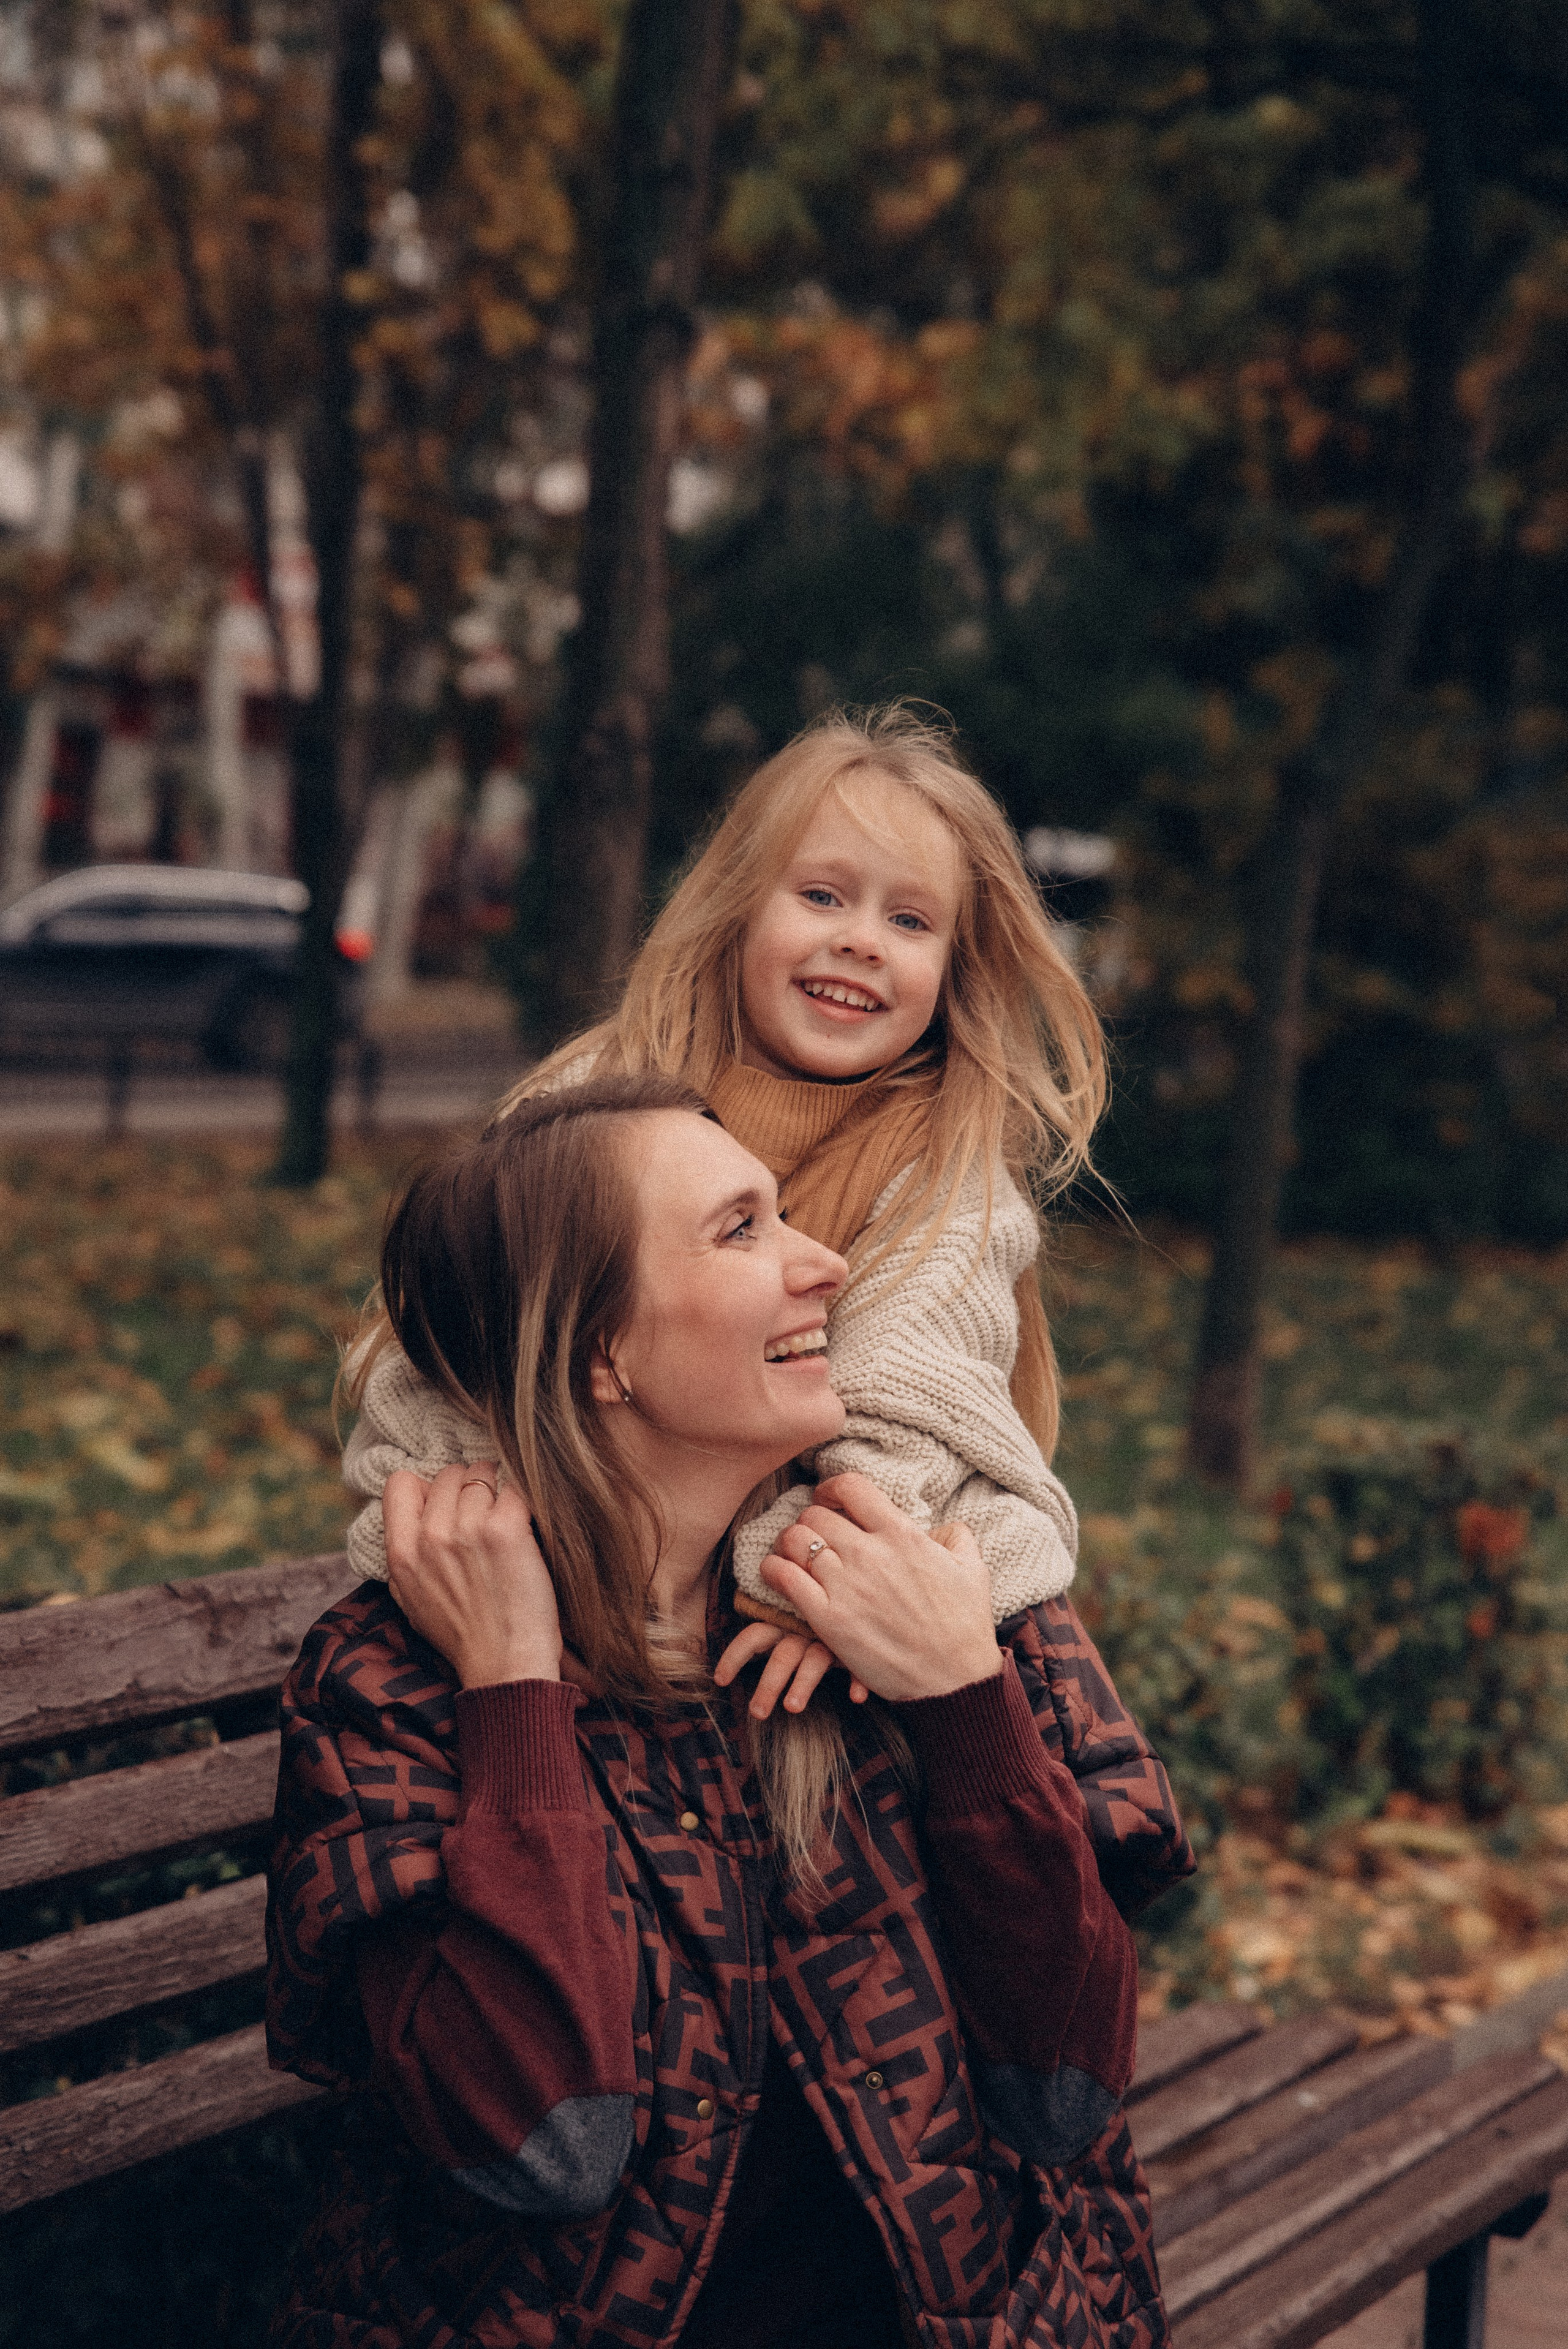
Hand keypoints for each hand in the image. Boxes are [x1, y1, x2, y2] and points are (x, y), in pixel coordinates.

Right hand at [382, 1463, 562, 1688]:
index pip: (400, 1483)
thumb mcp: (410, 1600)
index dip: (425, 1488)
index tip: (444, 1504)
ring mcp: (468, 1529)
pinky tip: (525, 1526)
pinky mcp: (506, 1529)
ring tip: (505, 1520)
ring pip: (482, 1474)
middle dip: (467, 1488)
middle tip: (484, 1515)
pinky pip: (514, 1489)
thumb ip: (404, 1554)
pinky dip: (522, 1502)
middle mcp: (430, 1536)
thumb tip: (412, 1510)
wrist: (504, 1665)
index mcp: (401, 1553)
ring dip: (496, 1491)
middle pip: (448, 1474)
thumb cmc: (462, 1637)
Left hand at [713, 1621, 870, 1719]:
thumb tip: (727, 1662)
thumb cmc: (809, 1616)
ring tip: (792, 1708)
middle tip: (756, 1714)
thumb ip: (765, 1633)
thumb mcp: (785, 1617)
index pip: (752, 1636)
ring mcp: (829, 1639)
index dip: (734, 1657)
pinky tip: (857, 1698)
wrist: (854, 1586)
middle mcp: (802, 1629)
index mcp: (780, 1621)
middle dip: (768, 1685)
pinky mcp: (855, 1648)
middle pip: (781, 1656)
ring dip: (803, 1683)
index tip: (720, 1681)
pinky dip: (857, 1680)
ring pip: (814, 1661)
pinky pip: (856, 1664)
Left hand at [757, 1473, 1000, 1702]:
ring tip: (793, 1555)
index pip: (851, 1487)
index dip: (832, 1488)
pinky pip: (784, 1578)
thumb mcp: (971, 1567)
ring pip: (794, 1540)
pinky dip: (773, 1570)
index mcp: (902, 1534)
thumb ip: (954, 1535)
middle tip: (814, 1536)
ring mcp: (846, 1585)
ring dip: (788, 1543)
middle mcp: (870, 1554)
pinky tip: (777, 1575)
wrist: (954, 1679)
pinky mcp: (829, 1619)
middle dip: (811, 1520)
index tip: (829, 1499)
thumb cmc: (965, 1625)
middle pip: (816, 1514)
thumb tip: (938, 1526)